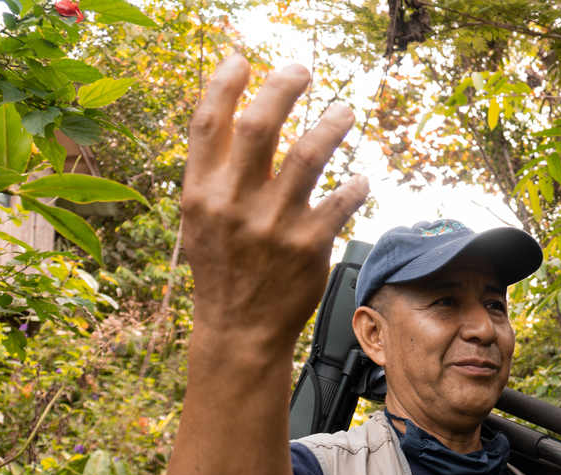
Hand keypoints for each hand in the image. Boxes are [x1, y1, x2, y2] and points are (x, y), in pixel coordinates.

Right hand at [182, 54, 369, 350]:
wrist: (239, 329)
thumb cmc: (224, 267)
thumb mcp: (202, 218)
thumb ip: (216, 172)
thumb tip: (239, 113)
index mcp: (201, 192)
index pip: (208, 122)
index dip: (225, 83)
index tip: (244, 60)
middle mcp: (234, 204)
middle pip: (259, 126)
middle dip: (283, 87)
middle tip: (303, 71)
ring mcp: (273, 225)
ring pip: (308, 155)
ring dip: (332, 125)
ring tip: (345, 112)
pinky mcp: (309, 246)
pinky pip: (341, 201)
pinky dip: (355, 186)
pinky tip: (359, 180)